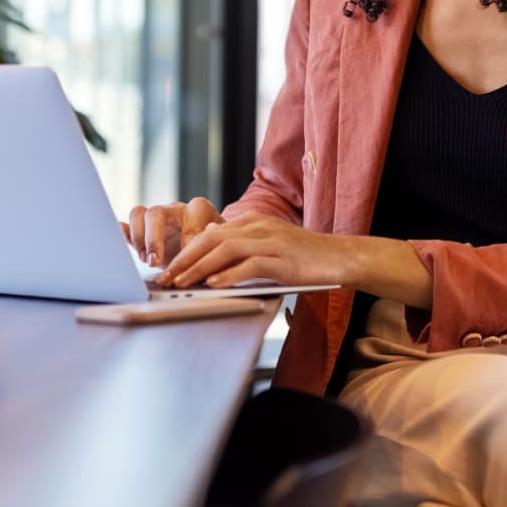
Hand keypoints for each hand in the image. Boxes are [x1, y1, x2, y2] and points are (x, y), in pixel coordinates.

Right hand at [121, 198, 222, 267]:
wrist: (205, 252)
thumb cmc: (216, 248)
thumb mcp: (220, 246)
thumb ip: (215, 239)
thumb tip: (208, 231)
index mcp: (198, 210)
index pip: (190, 213)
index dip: (187, 236)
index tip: (187, 258)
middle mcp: (174, 210)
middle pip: (156, 212)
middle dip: (153, 239)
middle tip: (154, 262)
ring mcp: (156, 219)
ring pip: (139, 214)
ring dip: (139, 239)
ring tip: (145, 261)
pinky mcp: (141, 231)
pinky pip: (126, 227)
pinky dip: (121, 234)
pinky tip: (121, 248)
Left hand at [157, 213, 353, 289]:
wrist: (341, 256)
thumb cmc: (304, 256)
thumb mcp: (268, 244)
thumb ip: (242, 244)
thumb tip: (210, 243)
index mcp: (253, 220)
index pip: (210, 233)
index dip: (186, 251)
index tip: (168, 270)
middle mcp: (259, 226)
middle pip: (212, 238)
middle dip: (185, 259)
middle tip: (166, 279)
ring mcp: (271, 241)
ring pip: (225, 250)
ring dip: (200, 268)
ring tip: (183, 284)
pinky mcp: (283, 259)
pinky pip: (250, 264)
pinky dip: (229, 275)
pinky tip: (213, 285)